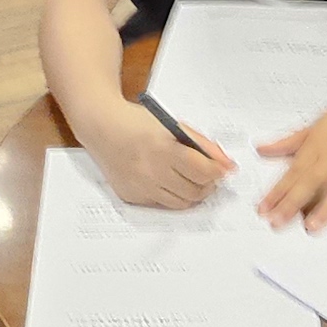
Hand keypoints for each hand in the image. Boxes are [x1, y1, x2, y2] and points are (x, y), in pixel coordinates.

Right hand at [92, 103, 231, 208]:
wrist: (102, 126)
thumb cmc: (137, 122)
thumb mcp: (173, 125)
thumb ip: (201, 143)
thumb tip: (224, 163)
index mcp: (163, 147)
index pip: (202, 170)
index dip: (219, 171)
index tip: (225, 170)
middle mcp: (151, 169)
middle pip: (195, 191)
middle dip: (208, 184)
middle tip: (209, 176)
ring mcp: (141, 186)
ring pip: (181, 202)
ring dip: (193, 193)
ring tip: (192, 179)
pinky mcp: (132, 197)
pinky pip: (162, 204)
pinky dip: (171, 195)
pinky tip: (167, 180)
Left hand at [257, 93, 326, 229]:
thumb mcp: (315, 124)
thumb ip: (288, 141)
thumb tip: (260, 149)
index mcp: (318, 146)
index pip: (292, 172)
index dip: (276, 192)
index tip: (262, 210)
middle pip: (310, 182)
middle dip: (291, 203)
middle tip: (276, 222)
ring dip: (326, 208)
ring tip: (312, 226)